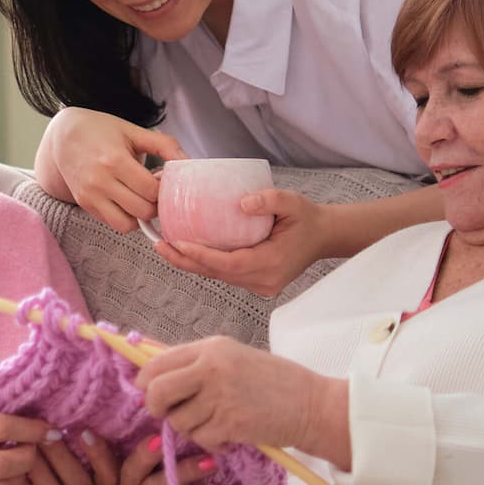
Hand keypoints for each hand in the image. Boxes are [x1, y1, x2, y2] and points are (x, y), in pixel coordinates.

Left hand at [13, 431, 120, 484]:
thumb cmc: (70, 481)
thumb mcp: (88, 471)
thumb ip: (85, 451)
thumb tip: (71, 416)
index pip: (111, 476)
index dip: (99, 454)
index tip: (83, 431)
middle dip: (60, 457)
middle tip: (43, 435)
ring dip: (40, 471)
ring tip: (26, 450)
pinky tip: (14, 472)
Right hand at [34, 107, 185, 233]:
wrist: (63, 137)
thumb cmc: (102, 131)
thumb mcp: (134, 131)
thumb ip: (165, 145)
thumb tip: (189, 163)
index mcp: (115, 160)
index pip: (151, 190)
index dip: (163, 189)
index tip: (162, 179)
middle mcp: (100, 181)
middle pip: (143, 211)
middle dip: (155, 204)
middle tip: (155, 190)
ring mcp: (90, 196)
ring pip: (128, 225)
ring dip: (140, 216)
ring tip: (141, 198)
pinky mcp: (85, 205)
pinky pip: (114, 224)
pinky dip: (126, 217)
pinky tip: (127, 200)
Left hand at [134, 337, 347, 459]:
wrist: (312, 404)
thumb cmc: (274, 382)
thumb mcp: (234, 358)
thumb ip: (197, 363)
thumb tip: (154, 371)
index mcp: (212, 348)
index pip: (158, 361)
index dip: (145, 381)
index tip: (148, 393)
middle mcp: (212, 367)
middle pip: (157, 390)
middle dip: (156, 407)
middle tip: (167, 414)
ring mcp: (221, 396)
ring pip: (179, 421)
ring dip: (192, 429)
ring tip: (216, 423)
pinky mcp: (231, 423)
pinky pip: (201, 439)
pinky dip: (211, 444)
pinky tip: (229, 436)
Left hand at [152, 189, 327, 297]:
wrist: (324, 237)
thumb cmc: (307, 218)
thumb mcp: (293, 202)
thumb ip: (269, 200)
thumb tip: (241, 203)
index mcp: (271, 263)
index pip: (229, 263)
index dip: (201, 256)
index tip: (178, 243)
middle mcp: (263, 280)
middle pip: (216, 274)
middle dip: (186, 261)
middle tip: (159, 244)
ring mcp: (260, 285)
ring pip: (218, 276)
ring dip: (191, 264)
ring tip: (165, 247)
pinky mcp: (256, 283)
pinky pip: (225, 274)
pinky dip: (205, 264)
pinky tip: (187, 250)